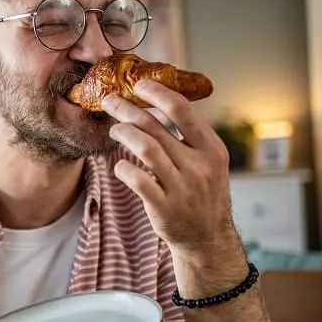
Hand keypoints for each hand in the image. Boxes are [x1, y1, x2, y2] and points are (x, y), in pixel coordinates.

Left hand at [101, 80, 236, 259]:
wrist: (206, 238)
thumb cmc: (203, 194)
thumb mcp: (210, 163)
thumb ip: (192, 137)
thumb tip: (163, 103)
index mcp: (212, 149)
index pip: (183, 110)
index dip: (157, 93)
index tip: (139, 84)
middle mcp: (198, 165)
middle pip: (156, 126)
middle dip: (127, 110)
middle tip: (109, 101)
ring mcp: (181, 187)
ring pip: (145, 148)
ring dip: (123, 133)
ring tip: (113, 130)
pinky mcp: (163, 206)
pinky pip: (136, 179)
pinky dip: (122, 167)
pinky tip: (118, 164)